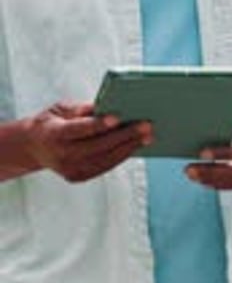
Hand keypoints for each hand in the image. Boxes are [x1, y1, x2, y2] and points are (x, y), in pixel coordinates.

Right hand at [24, 101, 152, 182]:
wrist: (34, 147)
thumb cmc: (51, 122)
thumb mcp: (61, 108)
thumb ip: (83, 108)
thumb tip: (109, 105)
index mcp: (54, 134)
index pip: (79, 130)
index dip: (98, 124)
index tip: (117, 117)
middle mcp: (61, 155)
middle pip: (98, 146)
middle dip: (124, 135)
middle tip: (146, 125)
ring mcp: (69, 170)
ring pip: (105, 159)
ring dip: (129, 147)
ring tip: (147, 136)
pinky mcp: (78, 177)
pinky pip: (104, 167)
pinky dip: (121, 156)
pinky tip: (135, 146)